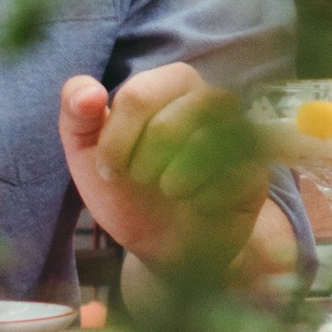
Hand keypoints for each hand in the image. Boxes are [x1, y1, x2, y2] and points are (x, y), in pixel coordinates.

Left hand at [61, 64, 262, 273]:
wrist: (164, 247)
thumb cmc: (129, 190)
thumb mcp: (88, 155)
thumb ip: (76, 115)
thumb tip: (86, 92)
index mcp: (170, 84)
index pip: (138, 95)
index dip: (115, 140)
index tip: (108, 170)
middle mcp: (211, 100)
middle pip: (171, 120)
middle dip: (141, 162)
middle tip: (140, 180)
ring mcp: (240, 135)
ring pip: (206, 142)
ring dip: (171, 178)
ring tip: (166, 190)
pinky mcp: (255, 173)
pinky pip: (230, 177)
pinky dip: (200, 198)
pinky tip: (195, 204)